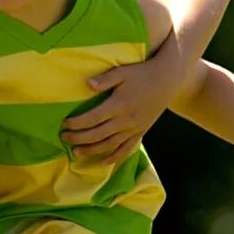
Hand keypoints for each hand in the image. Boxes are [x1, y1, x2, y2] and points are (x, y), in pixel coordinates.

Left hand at [62, 52, 183, 166]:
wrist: (168, 80)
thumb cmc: (143, 73)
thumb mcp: (123, 72)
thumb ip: (104, 79)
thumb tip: (86, 84)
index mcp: (119, 104)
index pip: (93, 118)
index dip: (77, 124)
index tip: (65, 124)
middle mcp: (126, 120)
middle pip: (98, 134)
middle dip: (79, 138)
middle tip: (64, 138)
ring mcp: (134, 128)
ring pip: (109, 145)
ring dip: (92, 151)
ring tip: (77, 152)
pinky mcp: (141, 132)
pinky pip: (126, 149)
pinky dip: (114, 157)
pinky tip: (102, 162)